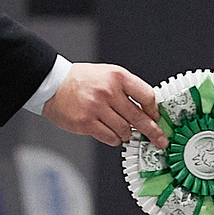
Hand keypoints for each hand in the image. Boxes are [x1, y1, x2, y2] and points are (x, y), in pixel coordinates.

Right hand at [43, 62, 165, 145]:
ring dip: (128, 135)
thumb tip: (146, 110)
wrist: (53, 84)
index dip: (154, 110)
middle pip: (139, 117)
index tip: (155, 117)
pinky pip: (109, 137)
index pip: (146, 95)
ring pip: (124, 130)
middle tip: (160, 140)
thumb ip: (127, 89)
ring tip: (126, 133)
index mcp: (117, 76)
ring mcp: (97, 108)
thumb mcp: (108, 74)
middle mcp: (108, 91)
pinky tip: (113, 135)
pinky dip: (115, 139)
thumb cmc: (81, 80)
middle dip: (152, 132)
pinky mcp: (86, 122)